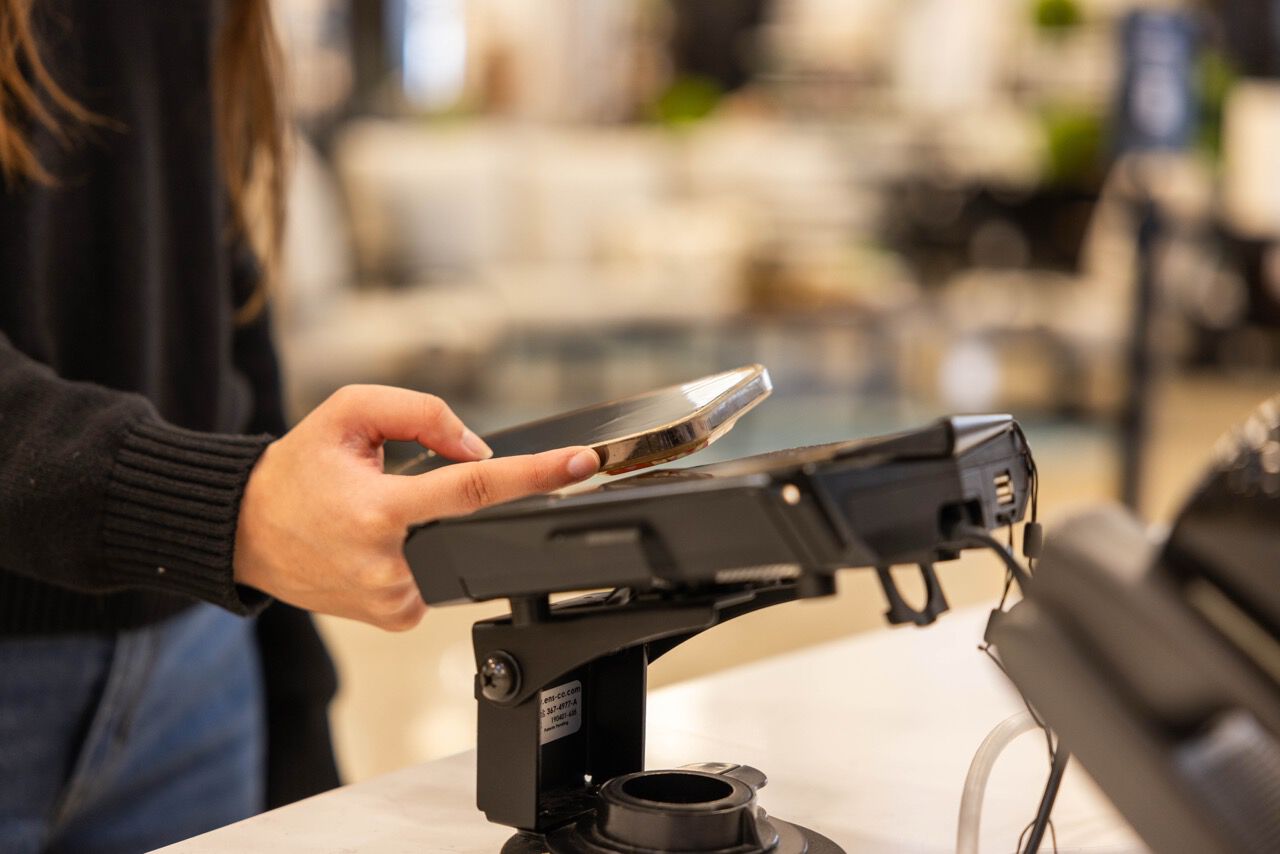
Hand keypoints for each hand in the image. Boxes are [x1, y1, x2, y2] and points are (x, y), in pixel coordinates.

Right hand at [233, 385, 599, 629]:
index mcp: (380, 510)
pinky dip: (420, 554)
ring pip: (453, 548)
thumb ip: (422, 415)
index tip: (581, 464)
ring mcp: (393, 598)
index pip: (474, 489)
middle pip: (469, 521)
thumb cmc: (297, 470)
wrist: (245, 531)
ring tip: (371, 518)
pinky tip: (377, 547)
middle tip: (391, 486)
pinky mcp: (394, 617)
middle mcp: (390, 563)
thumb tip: (479, 449)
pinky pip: (435, 577)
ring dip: (430, 526)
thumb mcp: (349, 412)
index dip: (535, 476)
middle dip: (457, 498)